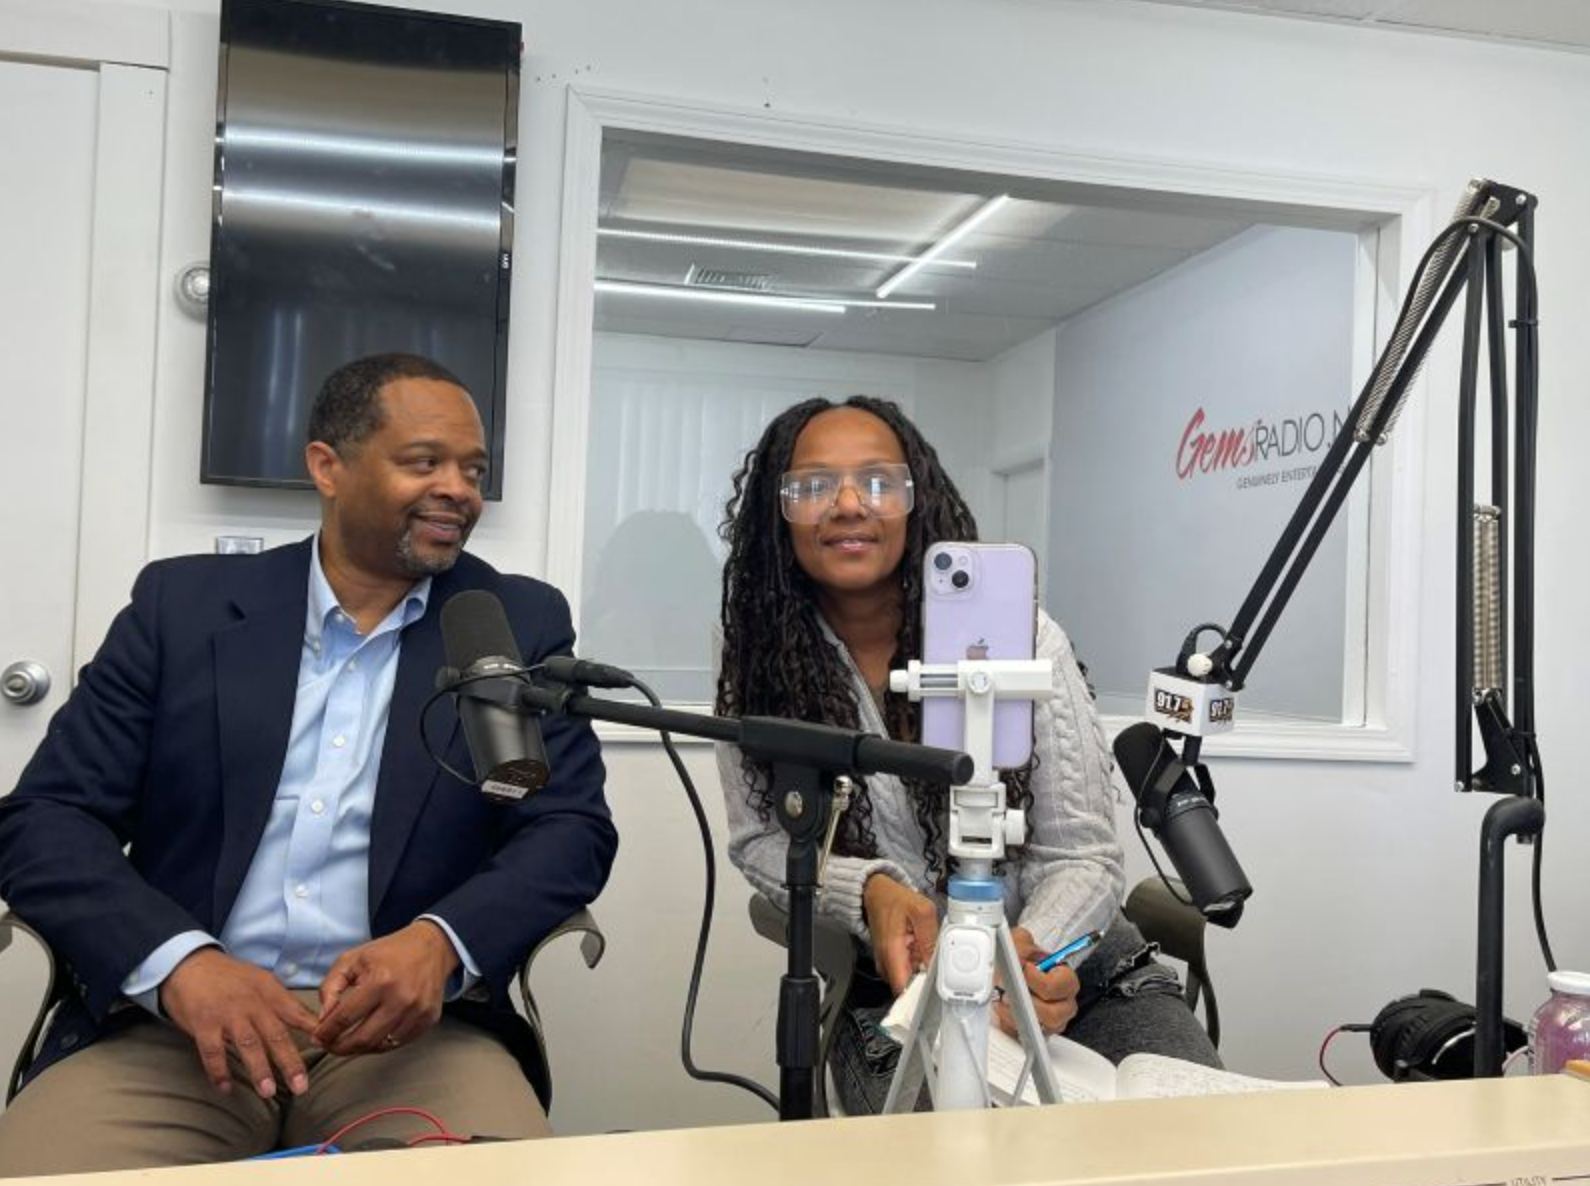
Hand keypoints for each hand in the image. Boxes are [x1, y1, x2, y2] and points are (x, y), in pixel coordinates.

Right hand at [159, 948, 318, 1098]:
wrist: (188, 965)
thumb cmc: (229, 977)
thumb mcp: (260, 980)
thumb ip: (280, 1001)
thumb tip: (308, 1022)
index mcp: (269, 991)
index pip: (296, 1012)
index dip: (312, 1029)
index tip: (328, 1045)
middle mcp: (252, 1003)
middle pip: (276, 1035)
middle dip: (290, 1062)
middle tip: (301, 1086)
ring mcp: (227, 1014)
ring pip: (247, 1045)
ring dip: (259, 1070)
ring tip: (268, 1092)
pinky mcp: (203, 1024)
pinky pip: (213, 1052)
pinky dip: (219, 1071)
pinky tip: (225, 1087)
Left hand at [312, 921, 459, 1055]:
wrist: (432, 946)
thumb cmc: (390, 951)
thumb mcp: (353, 959)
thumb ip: (331, 986)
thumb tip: (324, 1018)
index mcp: (380, 980)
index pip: (345, 1017)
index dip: (326, 1032)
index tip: (317, 1037)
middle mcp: (402, 998)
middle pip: (362, 1039)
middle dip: (339, 1047)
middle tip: (329, 1045)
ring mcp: (418, 1011)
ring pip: (380, 1045)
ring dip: (360, 1048)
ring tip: (348, 1041)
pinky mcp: (428, 1019)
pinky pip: (399, 1042)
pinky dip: (382, 1043)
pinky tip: (372, 1034)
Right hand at [863, 875, 938, 994]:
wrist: (876, 893)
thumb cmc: (894, 899)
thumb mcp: (922, 911)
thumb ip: (931, 938)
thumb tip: (937, 963)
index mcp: (892, 952)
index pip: (904, 989)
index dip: (921, 992)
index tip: (934, 988)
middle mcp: (885, 963)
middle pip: (909, 985)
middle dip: (925, 977)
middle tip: (934, 957)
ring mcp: (886, 963)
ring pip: (909, 978)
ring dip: (921, 968)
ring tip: (924, 946)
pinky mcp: (889, 960)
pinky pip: (906, 969)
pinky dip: (916, 961)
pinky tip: (918, 946)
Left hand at [994, 926, 1080, 1037]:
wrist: (1006, 972)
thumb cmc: (1019, 958)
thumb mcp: (1020, 942)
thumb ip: (1020, 945)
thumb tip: (1016, 958)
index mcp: (1066, 980)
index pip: (1063, 985)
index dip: (1040, 980)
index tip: (1024, 971)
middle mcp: (1062, 1003)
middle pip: (1055, 1014)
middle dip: (1029, 1003)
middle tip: (1012, 991)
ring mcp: (1049, 1021)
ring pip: (1039, 1029)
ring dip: (1016, 1014)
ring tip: (1003, 999)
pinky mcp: (1033, 1034)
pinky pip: (1023, 1036)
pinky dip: (1009, 1024)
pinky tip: (1001, 1010)